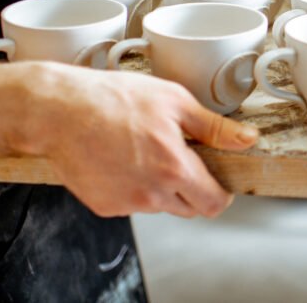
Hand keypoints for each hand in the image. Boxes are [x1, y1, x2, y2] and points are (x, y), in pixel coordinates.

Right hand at [19, 62, 258, 218]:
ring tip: (144, 150)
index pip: (214, 204)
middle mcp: (151, 193)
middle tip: (180, 157)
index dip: (220, 192)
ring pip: (160, 206)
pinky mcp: (104, 206)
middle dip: (192, 188)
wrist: (59, 110)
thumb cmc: (113, 98)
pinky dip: (134, 188)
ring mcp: (125, 203)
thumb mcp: (174, 101)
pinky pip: (132, 204)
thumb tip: (247, 139)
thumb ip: (215, 128)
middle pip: (189, 208)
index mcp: (174, 168)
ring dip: (162, 187)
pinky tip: (123, 160)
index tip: (217, 179)